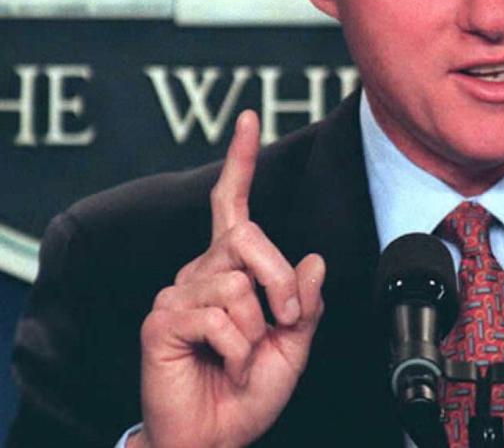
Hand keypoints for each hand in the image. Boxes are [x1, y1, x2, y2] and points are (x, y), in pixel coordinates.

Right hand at [133, 111, 325, 447]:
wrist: (217, 436)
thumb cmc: (251, 387)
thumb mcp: (295, 342)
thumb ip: (305, 302)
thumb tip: (312, 260)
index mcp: (232, 266)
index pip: (233, 203)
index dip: (240, 160)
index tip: (247, 116)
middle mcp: (202, 269)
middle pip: (249, 238)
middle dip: (281, 283)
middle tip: (285, 324)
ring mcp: (178, 292)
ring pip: (238, 282)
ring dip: (259, 327)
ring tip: (247, 354)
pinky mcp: (161, 320)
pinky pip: (218, 317)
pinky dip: (238, 349)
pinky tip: (224, 365)